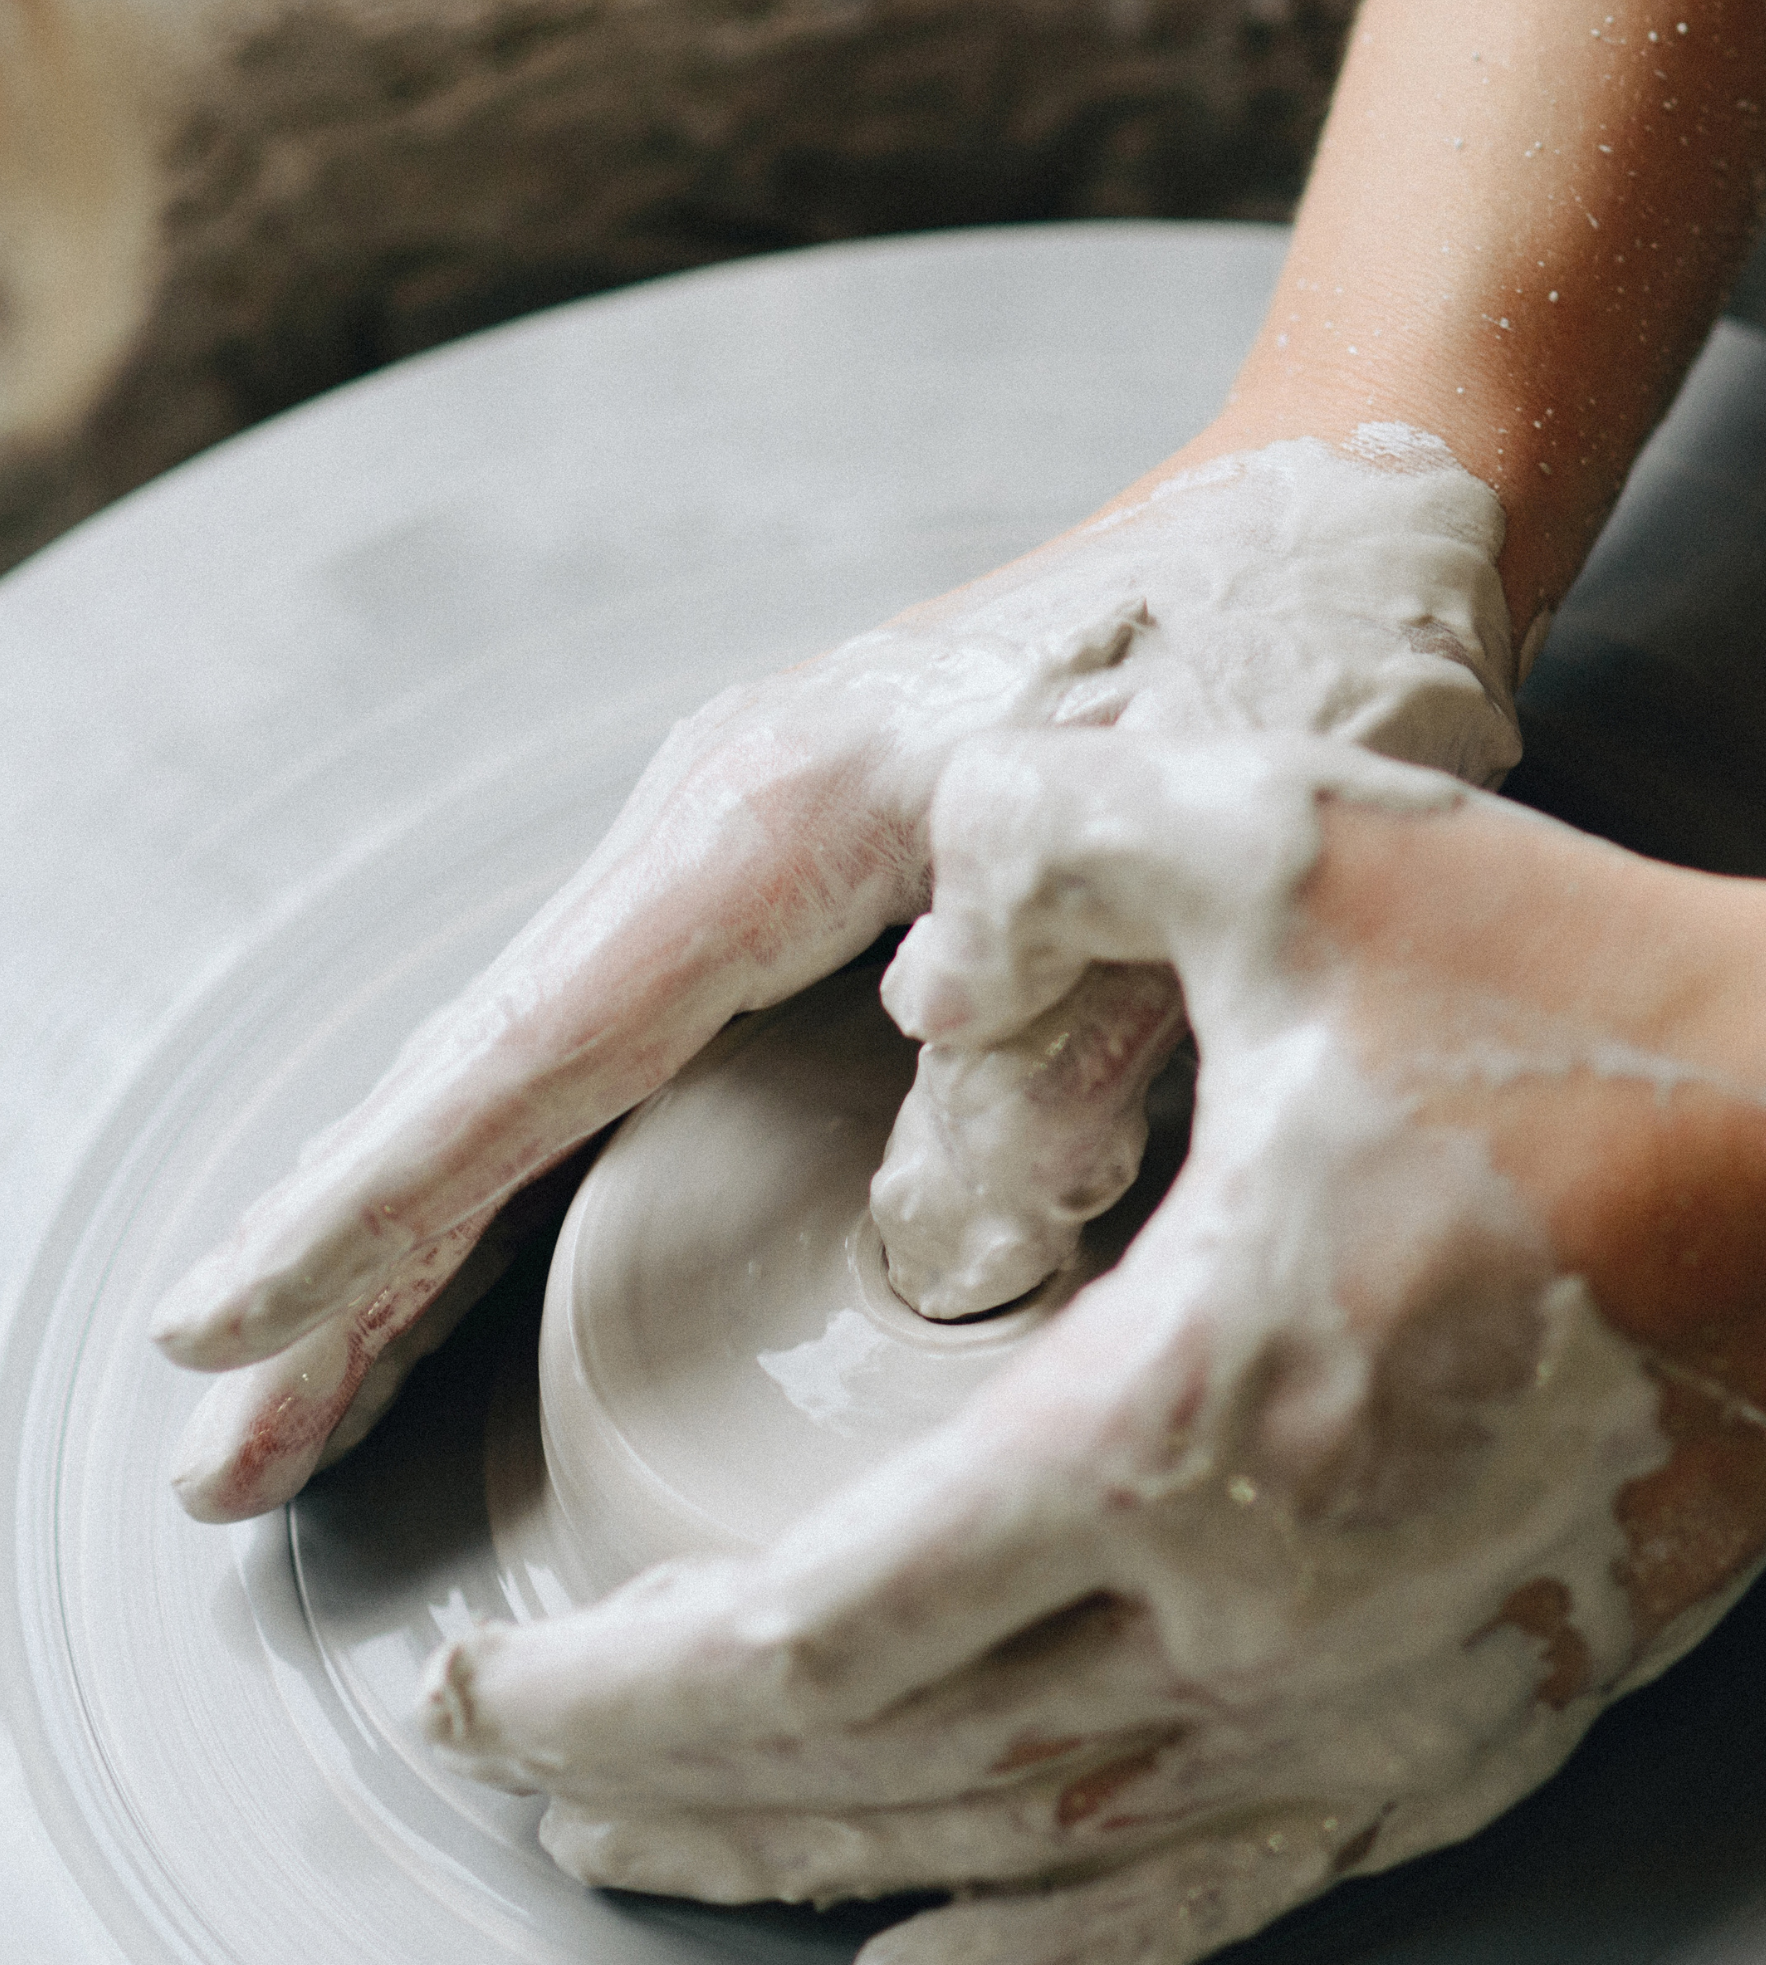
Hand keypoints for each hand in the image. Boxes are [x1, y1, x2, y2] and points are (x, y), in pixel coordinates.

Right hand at [152, 433, 1519, 1516]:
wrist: (1344, 505)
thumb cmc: (1294, 647)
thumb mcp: (1209, 865)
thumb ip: (1068, 1069)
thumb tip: (937, 1259)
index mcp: (796, 812)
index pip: (537, 1050)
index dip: (375, 1215)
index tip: (224, 1346)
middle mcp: (734, 817)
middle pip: (493, 1070)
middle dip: (347, 1266)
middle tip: (223, 1459)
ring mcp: (759, 840)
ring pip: (542, 1065)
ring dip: (416, 1234)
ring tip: (299, 1396)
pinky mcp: (813, 873)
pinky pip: (627, 1045)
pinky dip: (531, 1165)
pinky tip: (483, 1252)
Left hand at [420, 728, 1765, 1964]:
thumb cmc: (1593, 1012)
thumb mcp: (1296, 851)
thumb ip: (1048, 849)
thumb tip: (908, 934)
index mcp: (1171, 1423)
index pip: (808, 1637)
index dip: (609, 1686)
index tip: (469, 1679)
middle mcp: (1255, 1617)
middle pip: (880, 1774)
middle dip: (656, 1786)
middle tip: (499, 1772)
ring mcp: (1368, 1706)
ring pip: (1017, 1860)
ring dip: (799, 1873)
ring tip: (635, 1870)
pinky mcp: (1461, 1729)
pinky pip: (1212, 1894)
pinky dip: (1042, 1956)